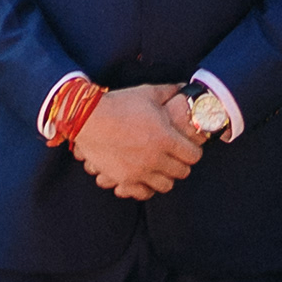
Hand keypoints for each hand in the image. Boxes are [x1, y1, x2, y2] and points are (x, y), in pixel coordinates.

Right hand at [70, 83, 205, 199]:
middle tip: (174, 157)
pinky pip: (143, 194)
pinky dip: (146, 187)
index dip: (193, 151)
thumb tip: (184, 87)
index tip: (187, 148)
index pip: (193, 156)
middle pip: (182, 172)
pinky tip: (143, 177)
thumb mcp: (148, 93)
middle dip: (181, 164)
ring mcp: (139, 172)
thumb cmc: (120, 104)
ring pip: (165, 186)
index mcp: (166, 138)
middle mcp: (156, 158)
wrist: (88, 119)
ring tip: (159, 168)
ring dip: (165, 177)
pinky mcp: (123, 179)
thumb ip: (170, 91)